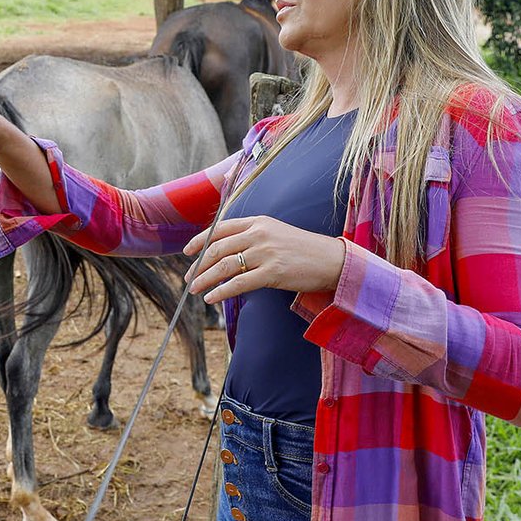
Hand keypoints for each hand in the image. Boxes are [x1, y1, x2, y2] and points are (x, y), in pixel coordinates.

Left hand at [182, 215, 347, 304]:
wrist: (333, 260)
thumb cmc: (303, 249)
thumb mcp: (275, 233)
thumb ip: (251, 237)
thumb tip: (224, 253)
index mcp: (257, 222)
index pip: (219, 229)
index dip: (200, 241)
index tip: (188, 253)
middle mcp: (259, 234)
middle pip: (217, 249)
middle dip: (199, 265)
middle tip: (189, 278)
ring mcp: (266, 253)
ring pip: (224, 266)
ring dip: (205, 279)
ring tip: (195, 289)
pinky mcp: (273, 272)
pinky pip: (239, 283)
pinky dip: (221, 291)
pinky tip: (211, 298)